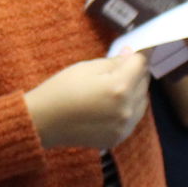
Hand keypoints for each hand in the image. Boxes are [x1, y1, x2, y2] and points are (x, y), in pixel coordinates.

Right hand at [27, 53, 149, 149]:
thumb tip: (131, 54)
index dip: (140, 53)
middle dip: (135, 72)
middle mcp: (127, 108)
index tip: (142, 48)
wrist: (43, 122)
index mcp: (119, 87)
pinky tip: (110, 105)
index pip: (141, 64)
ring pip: (142, 101)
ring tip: (114, 87)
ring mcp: (124, 126)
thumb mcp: (85, 67)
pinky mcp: (119, 138)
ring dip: (134, 91)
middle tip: (120, 67)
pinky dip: (128, 108)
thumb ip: (113, 62)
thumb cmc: (60, 90)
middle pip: (144, 82)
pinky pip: (133, 118)